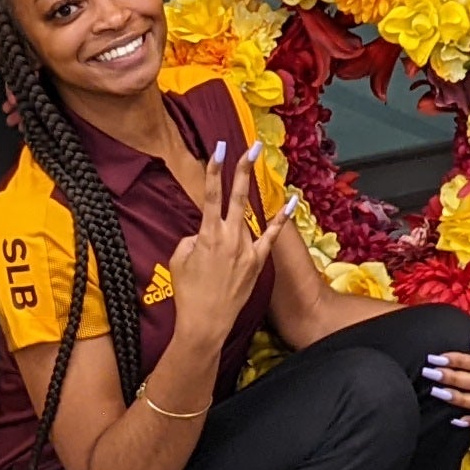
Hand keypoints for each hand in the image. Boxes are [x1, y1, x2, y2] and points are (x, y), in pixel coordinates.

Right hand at [160, 142, 279, 339]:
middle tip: (251, 147)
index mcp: (207, 234)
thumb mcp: (178, 259)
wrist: (206, 322)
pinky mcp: (257, 261)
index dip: (214, 170)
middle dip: (243, 169)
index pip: (210, 195)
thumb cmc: (187, 292)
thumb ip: (191, 238)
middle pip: (237, 196)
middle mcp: (230, 237)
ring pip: (246, 218)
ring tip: (249, 180)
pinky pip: (271, 236)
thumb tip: (203, 233)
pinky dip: (281, 218)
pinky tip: (291, 201)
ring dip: (243, 203)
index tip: (217, 149)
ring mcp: (246, 249)